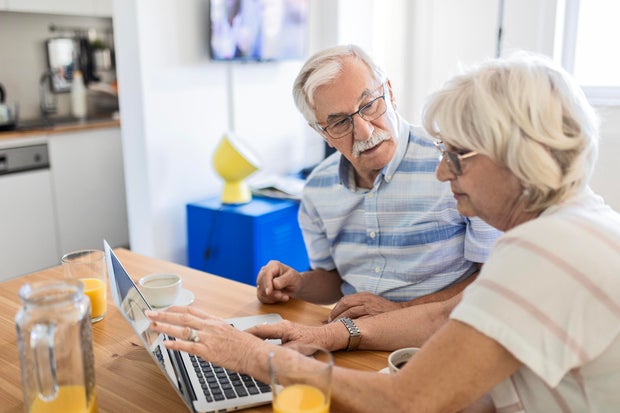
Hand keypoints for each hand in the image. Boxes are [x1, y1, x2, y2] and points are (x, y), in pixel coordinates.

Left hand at [146, 306, 270, 375]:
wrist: (254, 353)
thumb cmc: (245, 345)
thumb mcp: (229, 331)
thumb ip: (215, 329)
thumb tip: (205, 331)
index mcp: (214, 320)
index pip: (191, 310)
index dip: (175, 308)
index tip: (165, 308)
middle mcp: (209, 326)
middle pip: (183, 316)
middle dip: (164, 314)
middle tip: (150, 313)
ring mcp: (208, 338)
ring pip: (183, 329)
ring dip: (166, 326)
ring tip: (153, 325)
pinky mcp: (208, 351)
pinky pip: (188, 346)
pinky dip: (176, 345)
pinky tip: (166, 344)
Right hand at [246, 319, 347, 352]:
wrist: (326, 336)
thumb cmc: (314, 340)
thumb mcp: (298, 348)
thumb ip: (283, 352)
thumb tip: (271, 357)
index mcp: (282, 327)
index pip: (260, 329)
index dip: (247, 333)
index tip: (237, 337)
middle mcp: (281, 325)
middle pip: (260, 329)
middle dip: (248, 335)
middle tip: (236, 342)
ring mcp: (283, 327)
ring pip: (264, 331)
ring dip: (255, 336)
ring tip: (244, 344)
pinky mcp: (286, 331)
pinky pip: (269, 333)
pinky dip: (262, 338)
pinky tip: (258, 345)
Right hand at [256, 260, 301, 303]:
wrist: (295, 287)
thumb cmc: (294, 280)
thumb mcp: (292, 278)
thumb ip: (283, 280)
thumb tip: (274, 284)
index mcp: (273, 265)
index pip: (266, 274)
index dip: (267, 283)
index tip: (268, 293)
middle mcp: (265, 271)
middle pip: (261, 283)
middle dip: (272, 293)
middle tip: (285, 297)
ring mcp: (262, 280)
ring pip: (260, 291)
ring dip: (273, 297)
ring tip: (285, 297)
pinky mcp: (260, 289)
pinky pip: (261, 297)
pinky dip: (270, 300)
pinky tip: (279, 298)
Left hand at [329, 292, 404, 320]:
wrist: (400, 312)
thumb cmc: (383, 308)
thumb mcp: (371, 301)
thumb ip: (358, 303)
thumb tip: (342, 311)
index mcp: (364, 295)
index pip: (345, 300)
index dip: (336, 309)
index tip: (331, 317)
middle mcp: (366, 300)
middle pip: (345, 305)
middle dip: (335, 315)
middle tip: (331, 323)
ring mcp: (370, 308)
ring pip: (350, 313)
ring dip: (341, 321)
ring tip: (336, 327)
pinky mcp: (374, 317)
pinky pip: (359, 321)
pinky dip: (351, 325)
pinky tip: (347, 330)